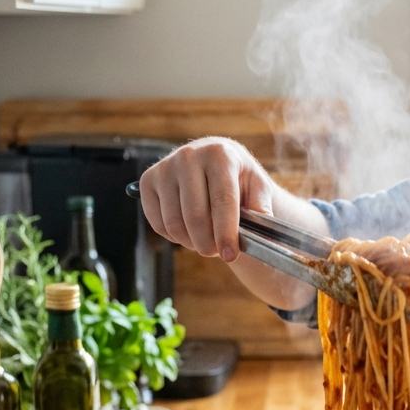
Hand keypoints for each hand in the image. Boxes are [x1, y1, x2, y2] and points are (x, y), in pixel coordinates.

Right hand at [140, 136, 273, 261]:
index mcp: (219, 154)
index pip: (222, 201)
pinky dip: (174, 236)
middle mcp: (188, 156)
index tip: (230, 255)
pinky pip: (158, 224)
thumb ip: (261, 206)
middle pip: (195, 216)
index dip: (226, 232)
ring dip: (191, 242)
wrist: (211, 159)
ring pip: (174, 223)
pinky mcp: (147, 181)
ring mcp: (165, 168)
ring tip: (206, 240)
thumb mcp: (257, 186)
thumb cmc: (237, 177)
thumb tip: (262, 227)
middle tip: (217, 253)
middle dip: (208, 244)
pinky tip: (189, 230)